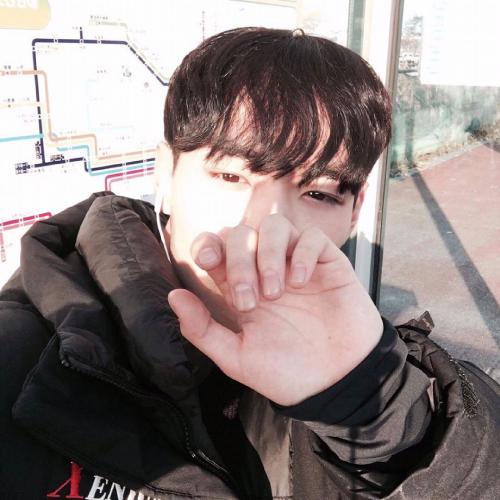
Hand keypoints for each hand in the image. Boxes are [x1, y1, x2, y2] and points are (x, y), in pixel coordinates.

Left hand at [168, 214, 382, 405]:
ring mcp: (297, 264)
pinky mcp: (328, 263)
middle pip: (241, 233)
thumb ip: (202, 329)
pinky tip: (302, 281)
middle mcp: (266, 270)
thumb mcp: (236, 357)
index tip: (207, 262)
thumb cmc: (288, 372)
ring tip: (276, 291)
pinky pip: (311, 237)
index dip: (208, 244)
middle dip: (238, 261)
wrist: (336, 384)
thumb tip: (173, 296)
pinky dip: (301, 253)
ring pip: (274, 226)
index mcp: (242, 287)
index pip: (218, 246)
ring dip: (267, 254)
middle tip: (250, 301)